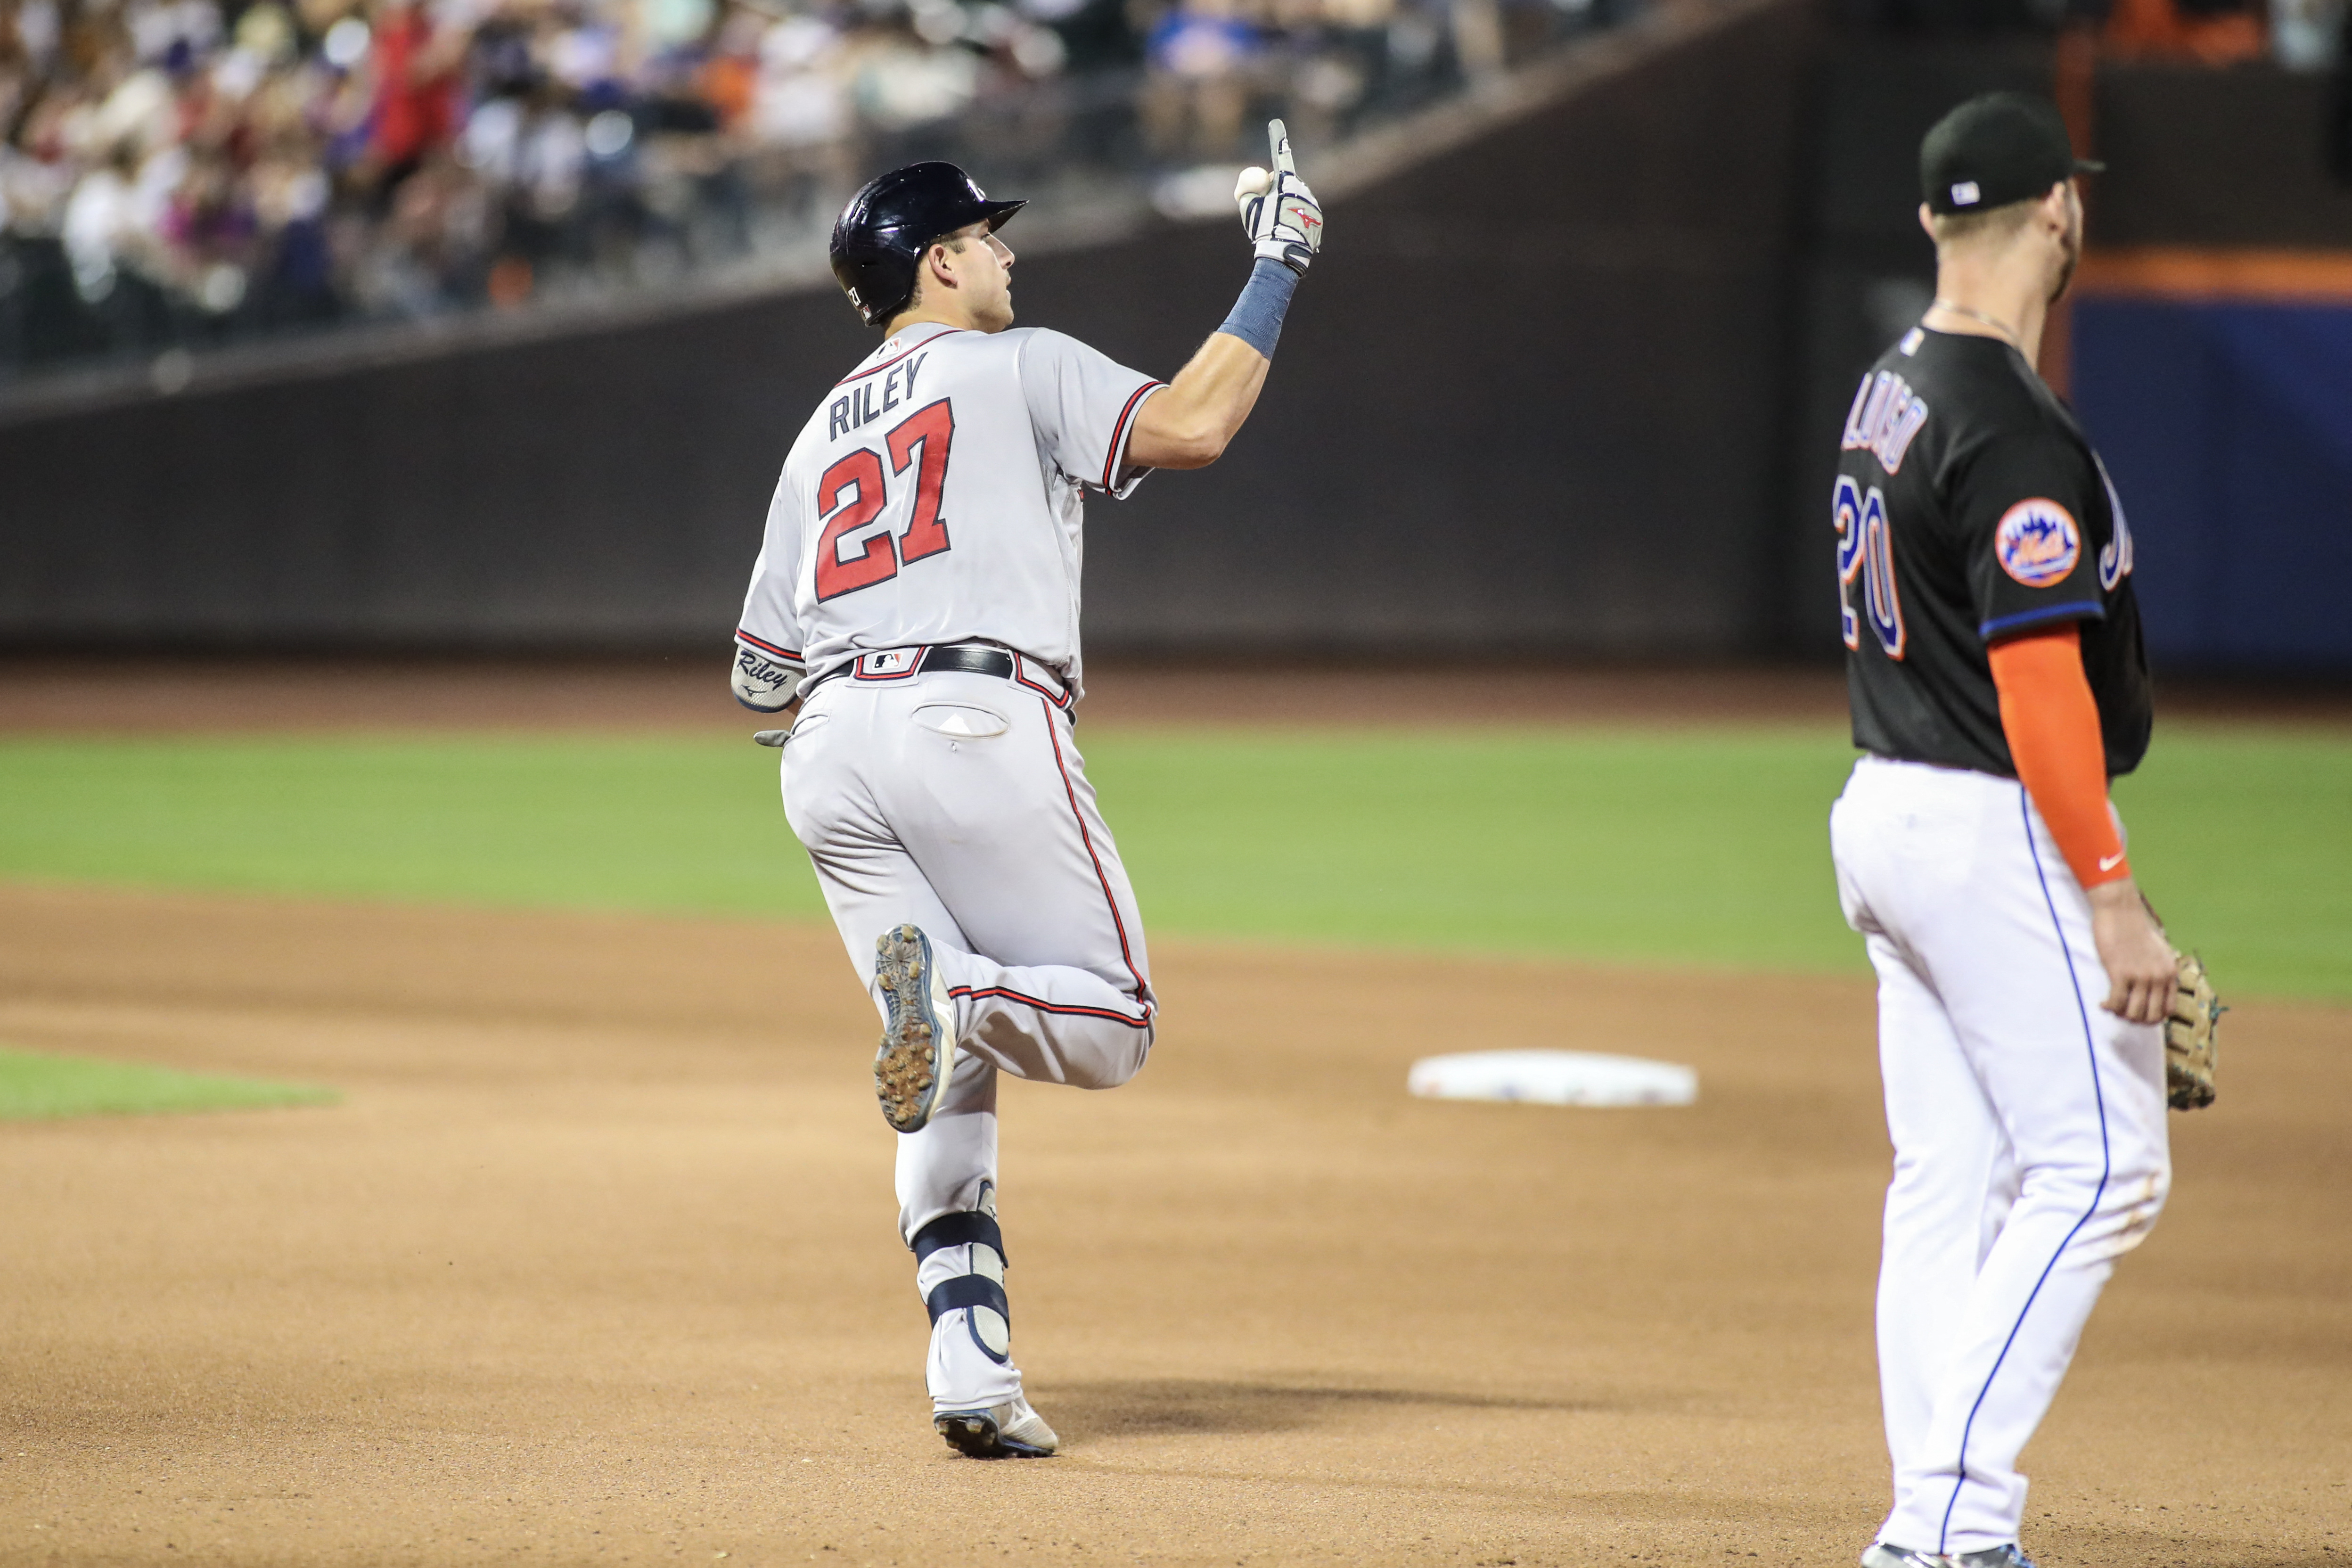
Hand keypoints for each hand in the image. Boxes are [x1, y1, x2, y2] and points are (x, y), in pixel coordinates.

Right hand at [1233, 118, 1322, 274]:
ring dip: (1287, 207)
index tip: (1276, 124)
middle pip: (1288, 183)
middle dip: (1277, 190)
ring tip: (1278, 225)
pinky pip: (1305, 215)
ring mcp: (1312, 205)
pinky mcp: (1318, 220)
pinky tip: (1288, 232)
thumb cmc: (1263, 227)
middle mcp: (1302, 188)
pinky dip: (1296, 220)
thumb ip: (1247, 188)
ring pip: (1297, 200)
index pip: (1281, 157)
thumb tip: (1259, 182)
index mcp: (1286, 181)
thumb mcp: (1246, 205)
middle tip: (1266, 208)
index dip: (1277, 140)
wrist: (1283, 251)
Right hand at [2087, 878, 2174, 1024]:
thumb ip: (2158, 969)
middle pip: (2151, 1017)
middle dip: (2135, 1020)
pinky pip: (2116, 1002)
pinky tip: (2102, 1003)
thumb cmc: (2134, 928)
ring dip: (2120, 1015)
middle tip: (2122, 1013)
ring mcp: (2140, 976)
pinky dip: (2108, 1007)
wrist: (2120, 910)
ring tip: (2111, 1007)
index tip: (2137, 1012)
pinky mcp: (2120, 972)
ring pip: (2134, 1013)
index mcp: (2169, 972)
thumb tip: (2152, 987)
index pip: (2168, 1010)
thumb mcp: (2157, 950)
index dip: (2152, 1018)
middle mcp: (2158, 977)